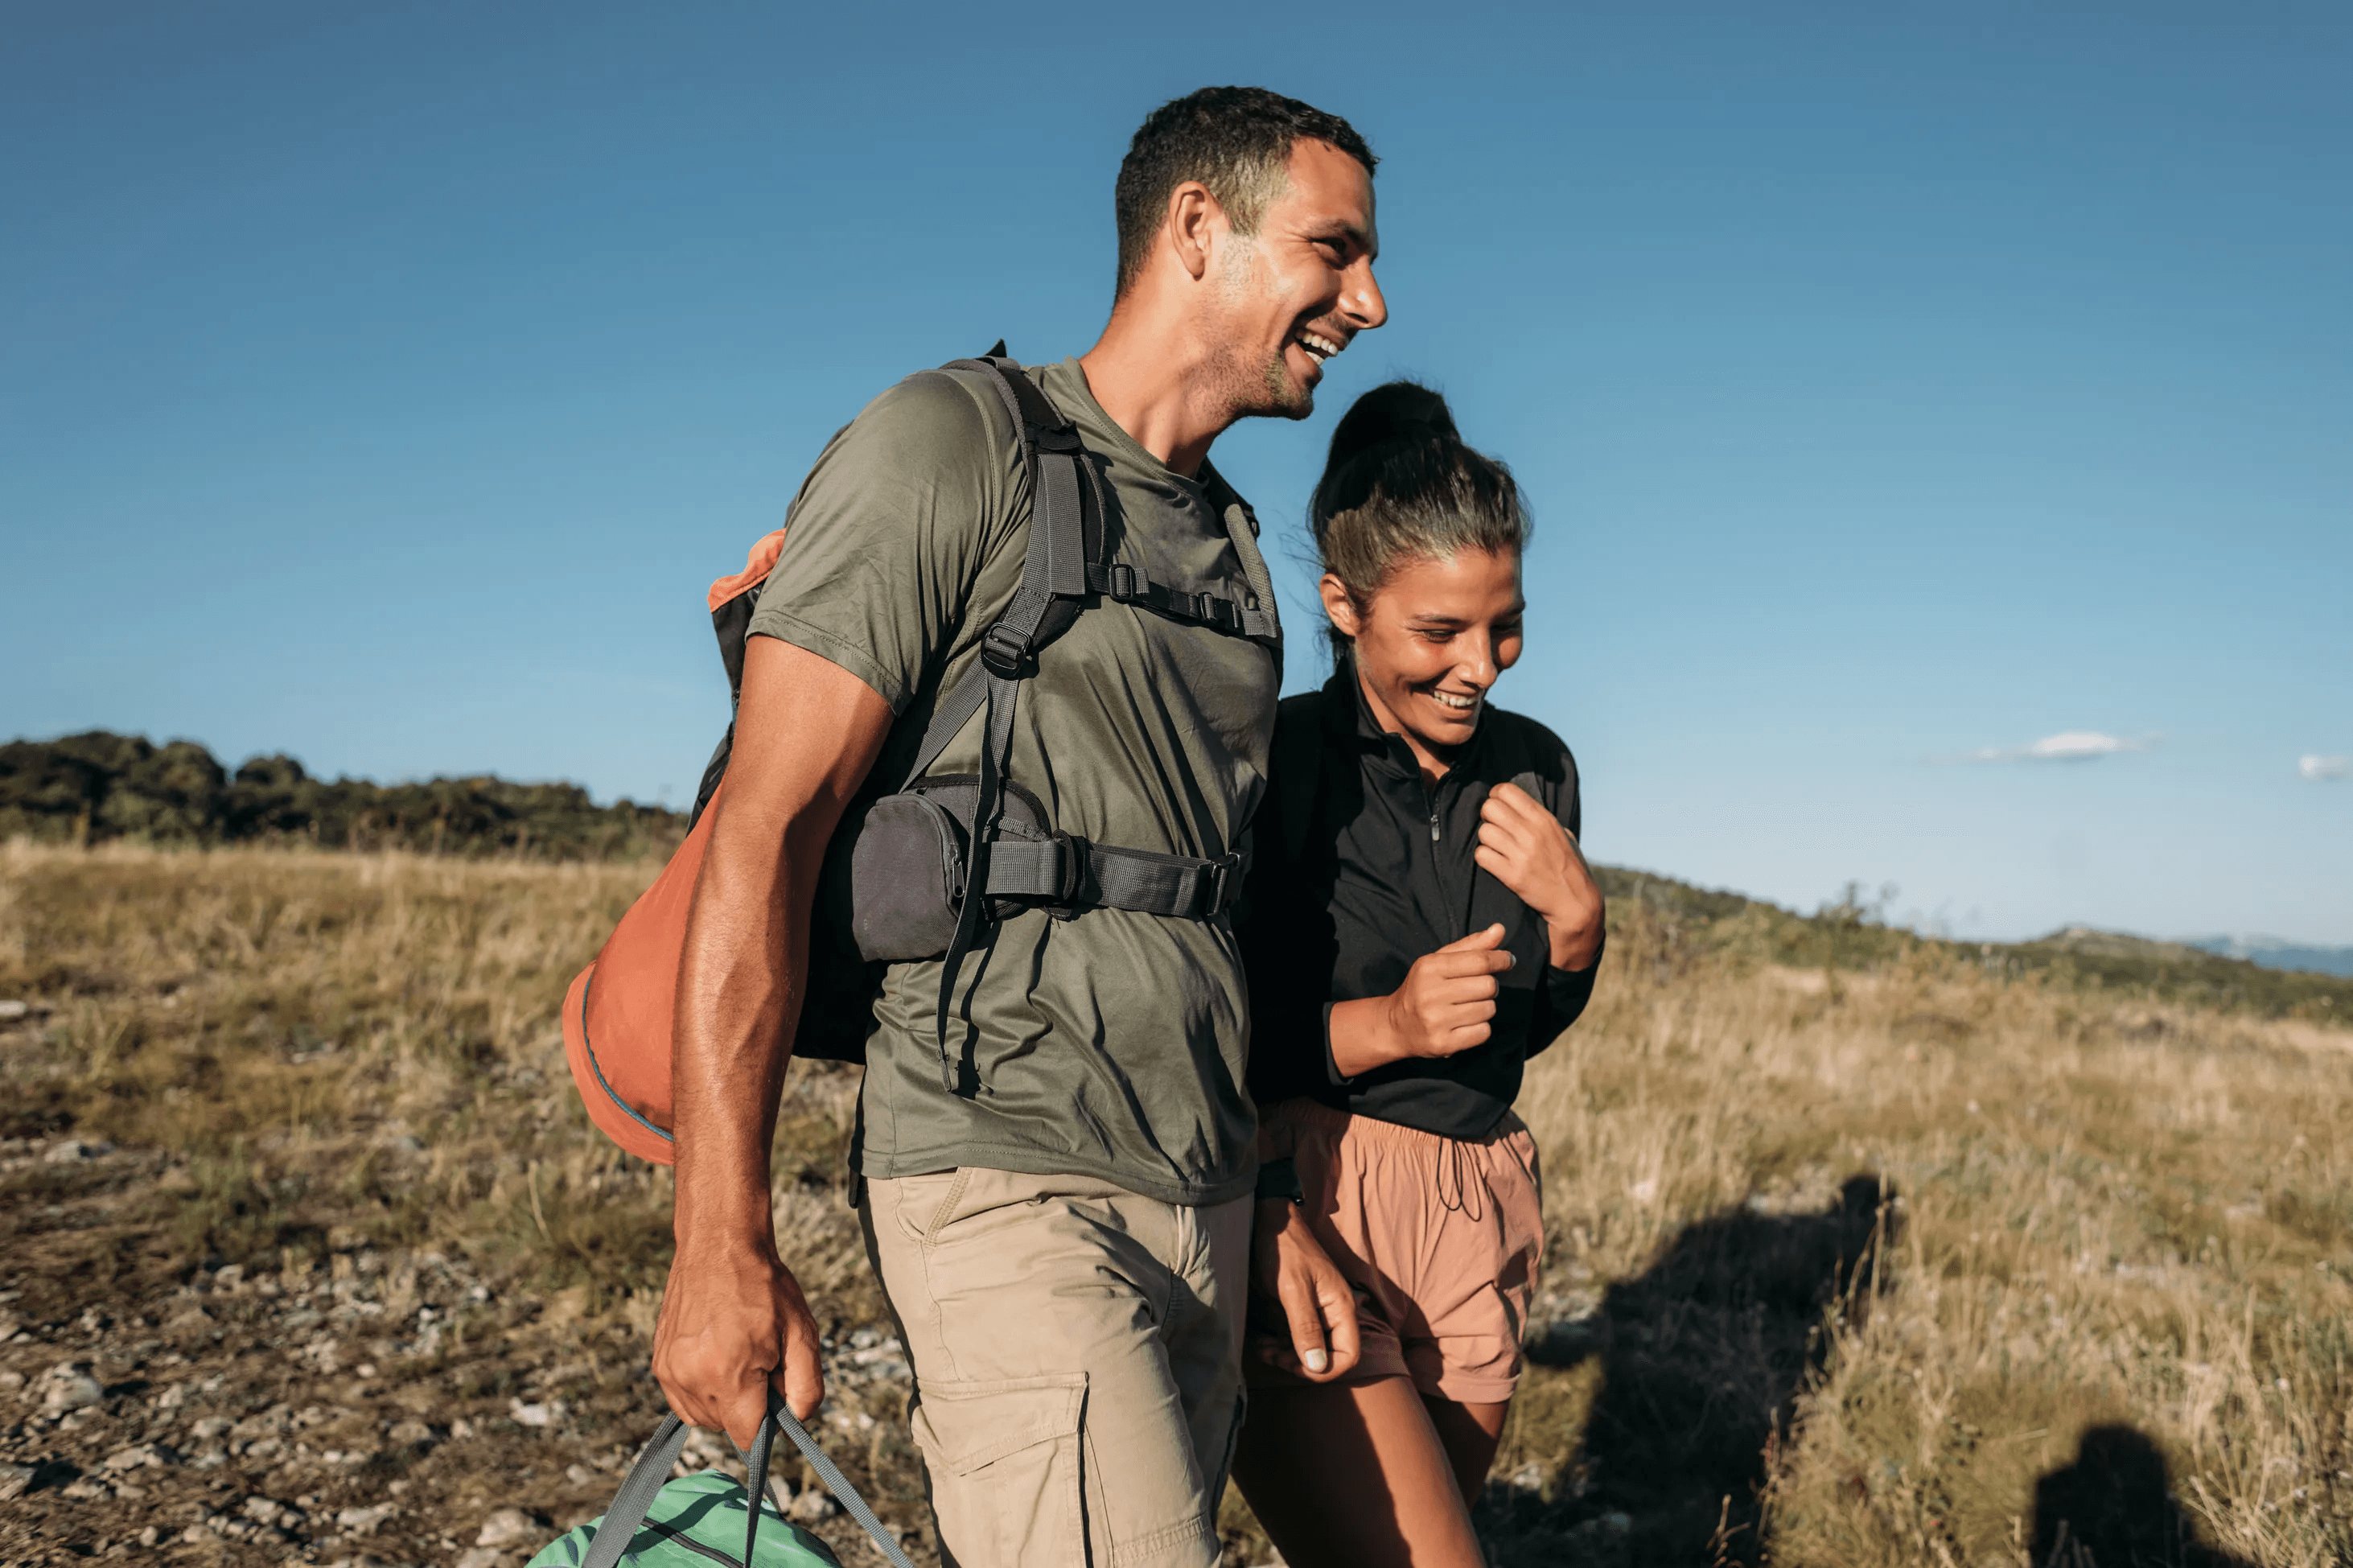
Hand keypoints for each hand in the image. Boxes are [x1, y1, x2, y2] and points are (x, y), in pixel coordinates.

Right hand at [652, 1240, 824, 1448]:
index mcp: (728, 1375)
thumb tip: (796, 1423)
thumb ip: (807, 1387)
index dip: (769, 1423)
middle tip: (760, 1360)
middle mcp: (691, 1379)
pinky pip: (683, 1399)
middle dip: (748, 1406)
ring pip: (703, 1416)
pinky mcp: (659, 1362)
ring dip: (724, 1399)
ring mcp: (670, 1371)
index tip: (776, 1392)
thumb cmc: (765, 1286)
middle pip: (726, 1427)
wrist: (719, 1244)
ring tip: (737, 1354)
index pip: (748, 1437)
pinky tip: (718, 1355)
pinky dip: (703, 1389)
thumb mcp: (802, 1333)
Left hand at [1249, 1200, 1359, 1381]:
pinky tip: (1262, 1342)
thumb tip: (1318, 1367)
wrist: (1270, 1222)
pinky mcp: (1300, 1311)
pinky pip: (1296, 1339)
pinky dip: (1280, 1345)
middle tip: (1271, 1355)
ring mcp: (1317, 1313)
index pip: (1348, 1356)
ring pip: (1310, 1351)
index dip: (1325, 1369)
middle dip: (1300, 1364)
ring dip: (1286, 1356)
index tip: (1295, 1366)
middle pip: (1328, 1357)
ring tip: (1262, 1348)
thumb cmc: (1284, 1250)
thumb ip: (1306, 1327)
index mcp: (1342, 1308)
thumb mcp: (1293, 1288)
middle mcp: (1334, 1314)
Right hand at [1329, 925, 1514, 1075]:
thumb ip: (1471, 945)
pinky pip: (1483, 1032)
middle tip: (1476, 989)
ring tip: (1467, 1007)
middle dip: (1489, 987)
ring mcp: (1436, 1021)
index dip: (1500, 959)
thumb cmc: (1423, 987)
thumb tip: (1499, 929)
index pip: (1479, 960)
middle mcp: (1430, 994)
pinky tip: (1464, 1024)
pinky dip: (1480, 1028)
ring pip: (1488, 1009)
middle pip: (1488, 986)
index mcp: (1429, 968)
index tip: (1507, 960)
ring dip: (1484, 1008)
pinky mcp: (1443, 1044)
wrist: (1396, 1025)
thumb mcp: (1439, 961)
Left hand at [1476, 781, 1603, 970]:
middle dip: (1487, 816)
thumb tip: (1517, 806)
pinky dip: (1484, 858)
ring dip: (1486, 840)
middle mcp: (1532, 833)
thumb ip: (1541, 819)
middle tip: (1495, 827)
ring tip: (1496, 847)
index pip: (1506, 790)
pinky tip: (1494, 861)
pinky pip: (1482, 856)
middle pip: (1489, 807)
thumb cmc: (1568, 866)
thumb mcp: (1562, 835)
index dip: (1496, 796)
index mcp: (1544, 819)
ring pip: (1483, 832)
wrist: (1575, 901)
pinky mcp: (1512, 876)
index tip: (1499, 807)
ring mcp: (1522, 854)